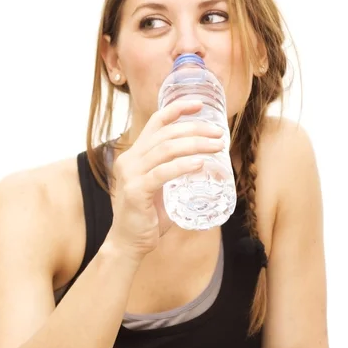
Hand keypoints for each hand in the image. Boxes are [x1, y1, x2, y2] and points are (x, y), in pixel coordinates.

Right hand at [107, 99, 223, 260]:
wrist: (129, 243)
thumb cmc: (147, 216)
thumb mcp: (160, 188)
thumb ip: (174, 174)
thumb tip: (205, 165)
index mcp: (134, 155)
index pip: (155, 123)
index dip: (177, 109)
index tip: (200, 104)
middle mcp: (129, 160)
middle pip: (165, 134)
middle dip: (195, 129)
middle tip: (219, 133)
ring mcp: (130, 175)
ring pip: (165, 150)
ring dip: (195, 144)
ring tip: (216, 146)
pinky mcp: (135, 191)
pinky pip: (162, 173)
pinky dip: (182, 166)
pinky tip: (200, 164)